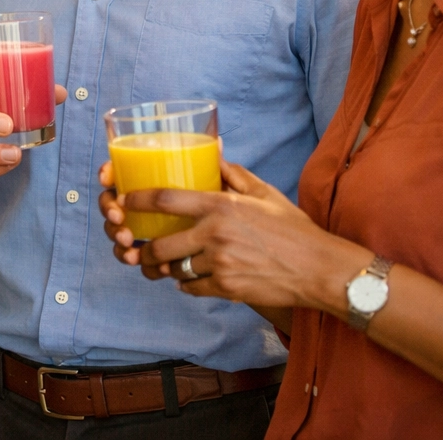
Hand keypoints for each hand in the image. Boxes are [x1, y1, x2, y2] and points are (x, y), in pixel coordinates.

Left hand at [99, 160, 366, 311]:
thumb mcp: (265, 194)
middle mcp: (216, 233)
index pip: (166, 199)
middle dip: (144, 251)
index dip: (137, 200)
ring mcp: (221, 263)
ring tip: (166, 267)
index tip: (123, 201)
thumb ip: (235, 175)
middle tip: (140, 250)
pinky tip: (192, 280)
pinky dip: (189, 285)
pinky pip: (193, 288)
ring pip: (176, 269)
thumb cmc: (293, 230)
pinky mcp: (228, 288)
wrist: (320, 268)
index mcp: (221, 206)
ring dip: (168, 270)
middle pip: (160, 245)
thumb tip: (214, 154)